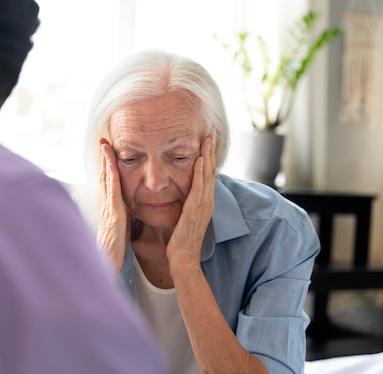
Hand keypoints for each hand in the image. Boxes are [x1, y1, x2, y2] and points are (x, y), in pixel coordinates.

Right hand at [97, 138, 130, 270]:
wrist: (108, 265)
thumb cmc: (114, 251)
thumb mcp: (119, 231)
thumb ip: (121, 219)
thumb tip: (125, 213)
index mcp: (111, 209)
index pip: (109, 183)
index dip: (108, 167)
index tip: (109, 152)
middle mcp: (107, 205)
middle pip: (105, 176)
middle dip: (104, 158)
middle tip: (103, 140)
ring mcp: (109, 208)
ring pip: (106, 179)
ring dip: (105, 160)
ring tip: (105, 144)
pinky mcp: (114, 213)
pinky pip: (113, 189)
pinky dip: (111, 173)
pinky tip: (111, 163)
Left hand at [166, 134, 215, 272]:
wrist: (183, 259)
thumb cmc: (181, 241)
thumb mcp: (185, 218)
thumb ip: (185, 205)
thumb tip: (181, 196)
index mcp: (204, 203)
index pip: (208, 175)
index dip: (208, 158)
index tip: (206, 143)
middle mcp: (207, 202)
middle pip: (211, 171)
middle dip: (211, 152)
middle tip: (210, 134)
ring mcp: (203, 205)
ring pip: (208, 175)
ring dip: (208, 156)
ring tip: (207, 139)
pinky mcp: (195, 210)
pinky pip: (199, 187)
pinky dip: (200, 173)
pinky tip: (199, 160)